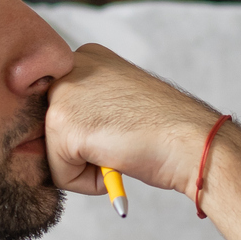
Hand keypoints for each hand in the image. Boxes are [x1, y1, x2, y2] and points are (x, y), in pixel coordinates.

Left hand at [41, 44, 221, 199]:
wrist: (193, 141)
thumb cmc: (168, 131)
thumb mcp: (120, 105)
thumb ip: (88, 110)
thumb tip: (47, 141)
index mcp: (87, 57)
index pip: (62, 111)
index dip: (91, 133)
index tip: (121, 128)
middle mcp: (69, 68)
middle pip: (51, 132)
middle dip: (83, 150)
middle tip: (123, 140)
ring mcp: (63, 94)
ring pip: (54, 155)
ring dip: (88, 166)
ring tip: (123, 148)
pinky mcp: (62, 125)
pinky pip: (60, 176)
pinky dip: (90, 182)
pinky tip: (120, 159)